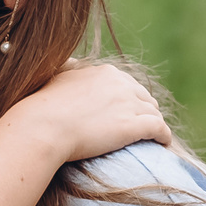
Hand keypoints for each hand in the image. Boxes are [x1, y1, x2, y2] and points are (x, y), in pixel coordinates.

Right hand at [6, 61, 172, 164]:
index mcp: (105, 72)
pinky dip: (163, 135)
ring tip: (154, 136)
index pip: (127, 84)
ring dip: (154, 123)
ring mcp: (128, 104)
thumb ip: (68, 68)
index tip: (127, 111)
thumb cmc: (42, 107)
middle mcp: (120, 84)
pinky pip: (159, 128)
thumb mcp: (56, 77)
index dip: (129, 99)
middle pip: (143, 96)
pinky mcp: (133, 125)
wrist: (43, 127)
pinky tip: (163, 143)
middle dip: (144, 110)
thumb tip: (70, 62)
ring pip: (153, 112)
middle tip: (143, 125)